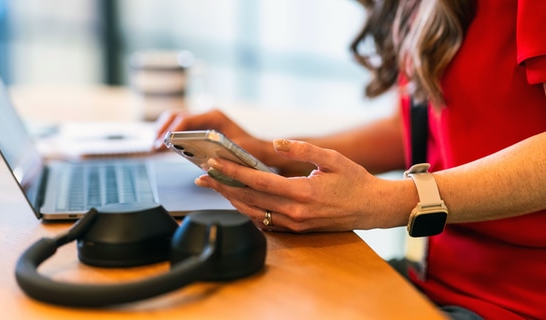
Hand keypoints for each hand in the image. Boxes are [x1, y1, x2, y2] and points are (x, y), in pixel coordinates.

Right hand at [153, 109, 259, 152]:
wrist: (259, 149)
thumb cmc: (251, 151)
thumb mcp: (236, 154)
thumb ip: (221, 157)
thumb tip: (204, 163)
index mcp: (214, 117)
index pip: (186, 120)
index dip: (171, 132)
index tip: (162, 144)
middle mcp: (207, 115)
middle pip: (176, 116)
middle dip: (162, 130)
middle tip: (154, 146)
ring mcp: (203, 120)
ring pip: (175, 120)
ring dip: (163, 131)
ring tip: (154, 147)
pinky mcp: (201, 127)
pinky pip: (181, 128)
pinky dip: (170, 135)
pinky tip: (164, 147)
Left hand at [195, 139, 409, 231]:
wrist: (373, 208)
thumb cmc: (355, 181)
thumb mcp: (331, 159)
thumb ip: (301, 149)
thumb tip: (277, 142)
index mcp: (301, 192)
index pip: (257, 181)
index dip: (232, 173)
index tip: (213, 164)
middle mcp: (294, 212)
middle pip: (249, 199)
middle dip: (222, 187)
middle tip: (201, 178)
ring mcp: (295, 224)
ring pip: (253, 213)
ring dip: (231, 200)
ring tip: (215, 187)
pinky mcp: (297, 229)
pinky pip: (265, 222)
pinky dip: (248, 211)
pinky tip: (238, 201)